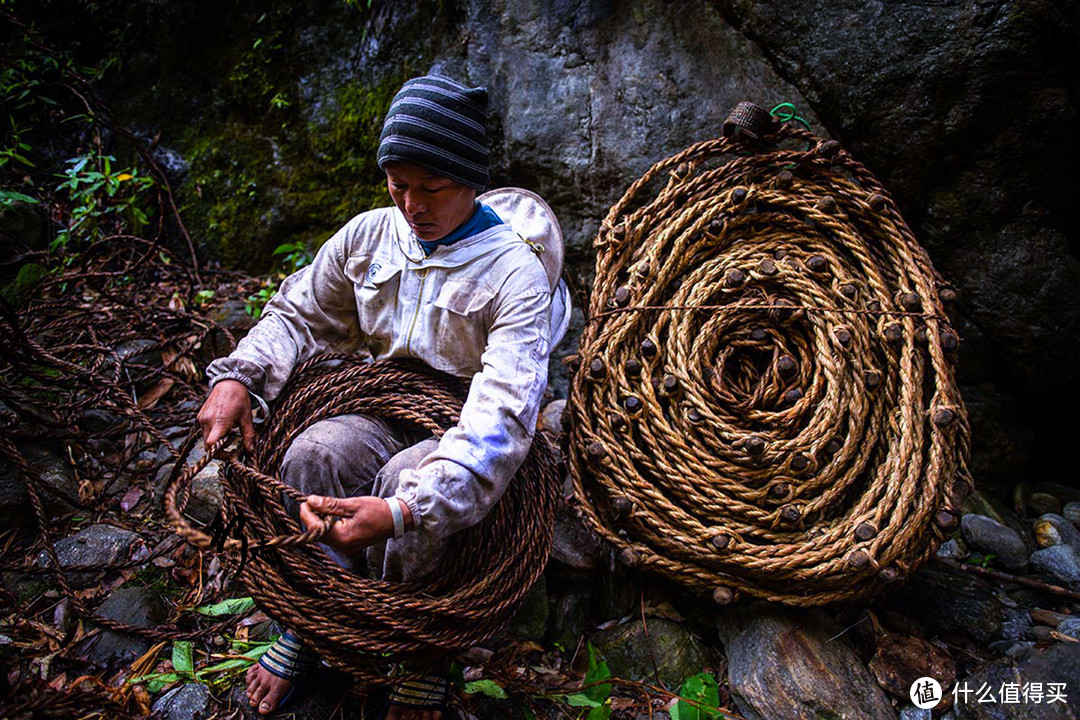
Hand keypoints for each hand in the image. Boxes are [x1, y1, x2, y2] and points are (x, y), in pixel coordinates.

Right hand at [197, 379, 255, 452]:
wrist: (229, 383)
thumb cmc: (239, 399)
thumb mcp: (247, 418)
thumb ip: (248, 436)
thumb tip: (250, 451)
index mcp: (220, 422)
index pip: (212, 444)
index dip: (220, 453)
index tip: (230, 454)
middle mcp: (207, 421)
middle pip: (208, 445)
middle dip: (219, 448)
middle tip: (231, 443)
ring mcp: (202, 418)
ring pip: (205, 438)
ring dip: (215, 441)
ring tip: (228, 432)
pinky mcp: (200, 416)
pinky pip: (204, 430)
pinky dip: (212, 433)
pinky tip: (222, 426)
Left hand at [299, 495, 414, 554]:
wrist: (395, 520)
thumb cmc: (377, 510)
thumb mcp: (352, 504)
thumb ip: (330, 504)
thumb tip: (310, 500)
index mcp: (343, 537)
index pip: (315, 528)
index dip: (307, 514)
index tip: (306, 500)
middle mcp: (342, 546)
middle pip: (316, 533)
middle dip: (312, 517)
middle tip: (314, 501)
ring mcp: (344, 548)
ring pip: (322, 535)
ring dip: (319, 520)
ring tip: (325, 506)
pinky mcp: (347, 545)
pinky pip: (331, 536)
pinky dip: (328, 525)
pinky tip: (333, 515)